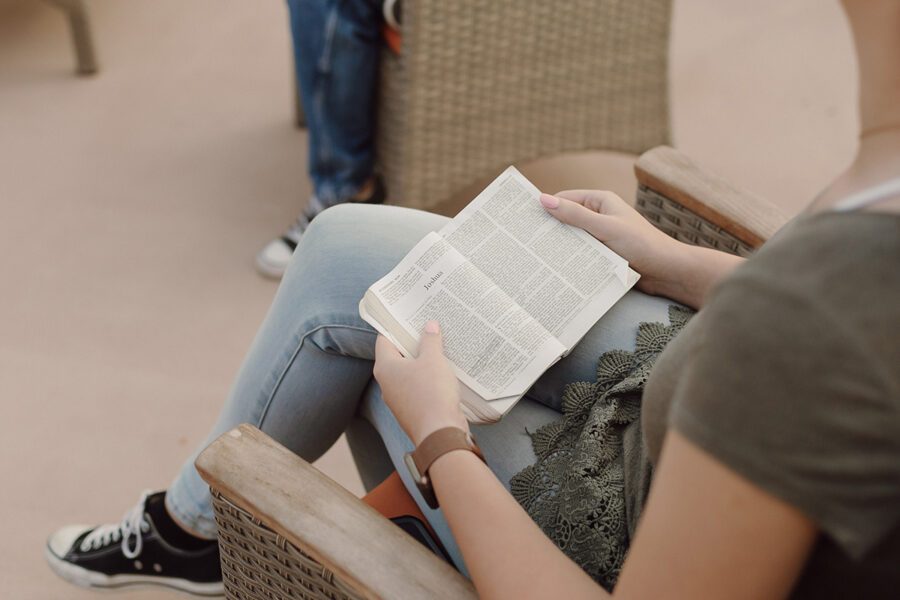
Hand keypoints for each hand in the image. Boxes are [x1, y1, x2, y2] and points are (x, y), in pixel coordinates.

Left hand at [373, 320, 468, 445]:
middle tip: (427, 329)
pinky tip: (443, 373)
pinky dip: (427, 380)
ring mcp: (398, 400)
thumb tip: (429, 325)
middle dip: (412, 344)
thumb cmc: (432, 393)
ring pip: (408, 374)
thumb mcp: (433, 360)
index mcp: (385, 368)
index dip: (396, 327)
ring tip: (438, 349)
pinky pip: (417, 389)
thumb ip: (430, 340)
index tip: (408, 317)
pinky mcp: (411, 411)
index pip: (384, 340)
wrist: (440, 433)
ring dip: (421, 363)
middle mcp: (387, 384)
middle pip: (396, 356)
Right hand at [539, 190, 687, 296]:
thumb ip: (574, 215)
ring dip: (560, 246)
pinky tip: (556, 268)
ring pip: (573, 239)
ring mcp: (601, 236)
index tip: (524, 218)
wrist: (667, 271)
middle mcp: (600, 216)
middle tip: (525, 240)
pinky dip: (570, 258)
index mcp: (601, 201)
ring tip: (536, 256)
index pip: (565, 199)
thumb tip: (543, 200)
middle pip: (566, 219)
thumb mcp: (604, 227)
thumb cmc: (641, 244)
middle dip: (550, 229)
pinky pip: (581, 253)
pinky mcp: (604, 254)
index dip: (546, 207)